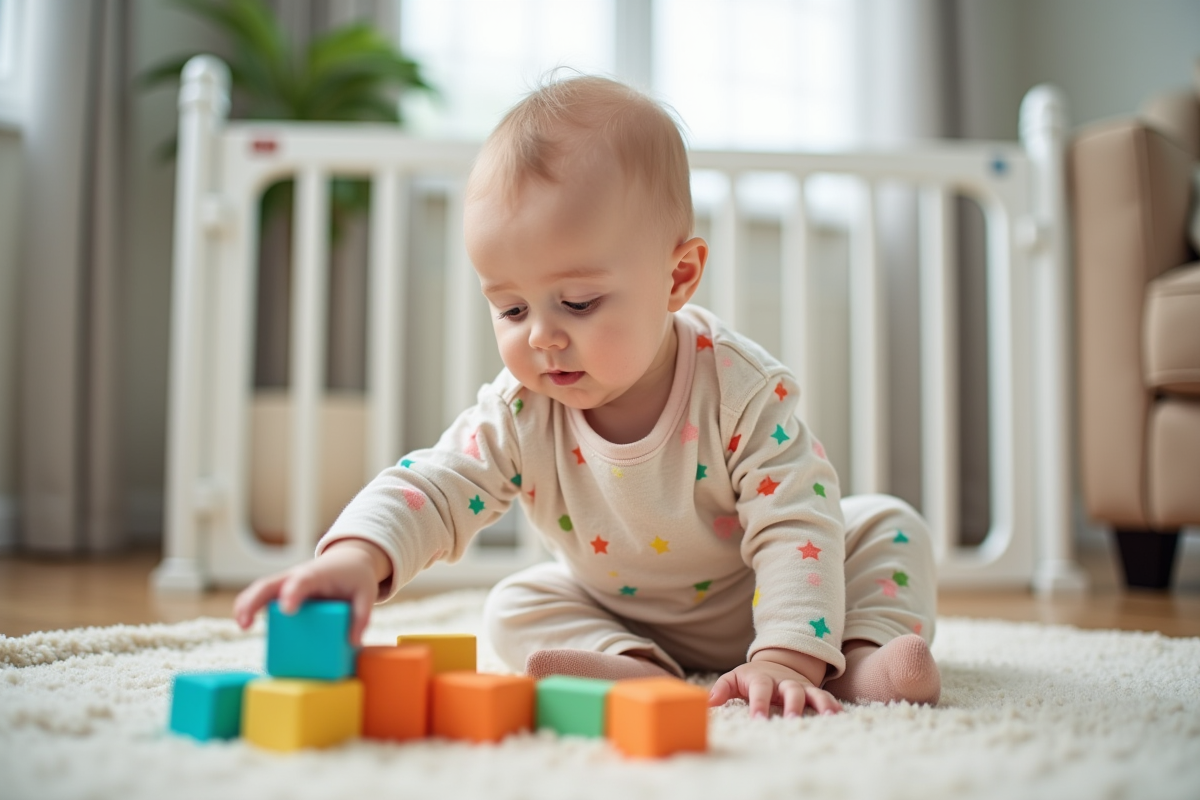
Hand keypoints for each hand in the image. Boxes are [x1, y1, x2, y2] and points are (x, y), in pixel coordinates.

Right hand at [232, 539, 390, 645]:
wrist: (348, 561)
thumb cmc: (355, 577)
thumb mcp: (366, 593)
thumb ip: (362, 615)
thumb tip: (353, 641)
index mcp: (318, 574)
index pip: (303, 580)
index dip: (293, 593)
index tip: (287, 609)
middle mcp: (298, 576)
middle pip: (270, 583)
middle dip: (255, 600)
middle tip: (246, 622)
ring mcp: (287, 583)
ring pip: (261, 589)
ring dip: (247, 604)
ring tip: (242, 626)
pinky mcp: (283, 591)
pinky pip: (262, 596)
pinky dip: (250, 607)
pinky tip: (244, 623)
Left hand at [708, 650, 842, 718]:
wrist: (775, 662)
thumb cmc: (750, 677)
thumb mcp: (733, 679)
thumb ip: (721, 689)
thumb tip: (707, 702)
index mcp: (761, 679)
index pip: (760, 690)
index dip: (759, 704)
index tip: (758, 720)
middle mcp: (783, 681)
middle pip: (790, 690)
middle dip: (792, 705)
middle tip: (792, 720)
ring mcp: (799, 686)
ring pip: (812, 692)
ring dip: (820, 704)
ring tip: (829, 717)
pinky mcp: (811, 691)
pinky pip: (825, 697)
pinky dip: (833, 706)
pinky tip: (841, 717)